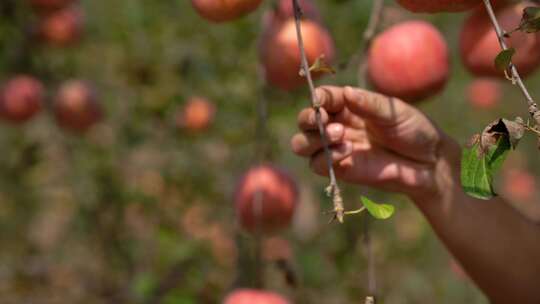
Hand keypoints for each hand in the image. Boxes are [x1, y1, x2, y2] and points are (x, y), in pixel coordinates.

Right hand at [291, 86, 460, 200]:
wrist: (428, 162)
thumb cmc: (413, 129)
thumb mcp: (393, 111)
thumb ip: (368, 104)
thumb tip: (345, 92)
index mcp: (347, 106)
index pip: (322, 99)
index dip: (317, 98)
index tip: (321, 101)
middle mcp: (337, 125)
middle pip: (305, 122)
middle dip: (309, 119)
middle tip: (323, 120)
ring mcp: (336, 149)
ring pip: (302, 144)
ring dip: (313, 139)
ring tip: (339, 135)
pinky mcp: (340, 170)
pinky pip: (317, 164)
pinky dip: (325, 157)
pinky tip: (346, 152)